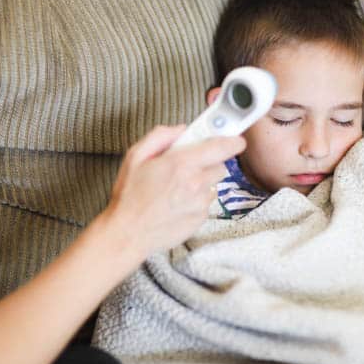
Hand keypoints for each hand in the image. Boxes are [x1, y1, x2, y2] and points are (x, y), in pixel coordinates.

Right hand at [100, 125, 245, 259]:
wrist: (128, 233)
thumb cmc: (129, 197)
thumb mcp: (135, 157)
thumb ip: (160, 136)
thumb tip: (180, 129)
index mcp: (181, 164)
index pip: (221, 147)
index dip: (232, 141)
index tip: (235, 139)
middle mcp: (195, 183)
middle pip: (220, 166)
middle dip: (208, 163)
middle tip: (188, 166)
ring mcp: (200, 203)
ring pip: (213, 185)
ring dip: (201, 183)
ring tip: (177, 188)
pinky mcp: (200, 218)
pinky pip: (206, 203)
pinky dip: (196, 200)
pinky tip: (177, 203)